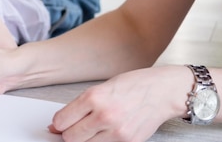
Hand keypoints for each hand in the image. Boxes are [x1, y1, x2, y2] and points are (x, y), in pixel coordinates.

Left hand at [49, 66, 189, 141]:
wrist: (163, 92)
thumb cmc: (134, 85)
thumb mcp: (102, 87)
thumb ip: (81, 105)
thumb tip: (58, 124)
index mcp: (94, 97)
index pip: (62, 120)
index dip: (58, 123)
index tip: (60, 123)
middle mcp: (104, 115)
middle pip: (71, 137)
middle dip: (68, 133)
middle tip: (73, 127)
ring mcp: (117, 132)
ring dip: (84, 139)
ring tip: (92, 128)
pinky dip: (100, 141)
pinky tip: (105, 131)